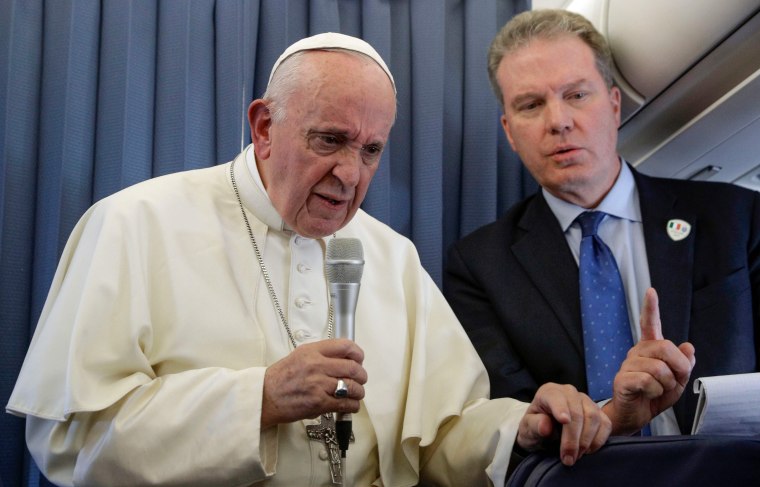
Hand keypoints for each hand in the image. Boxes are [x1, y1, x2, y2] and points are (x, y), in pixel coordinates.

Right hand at [261, 339, 366, 427]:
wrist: (265, 397)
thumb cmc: (280, 378)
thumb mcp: (300, 356)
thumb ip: (321, 355)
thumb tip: (343, 358)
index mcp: (312, 351)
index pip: (345, 346)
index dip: (358, 353)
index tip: (359, 359)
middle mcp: (317, 365)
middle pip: (353, 367)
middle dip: (361, 375)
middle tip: (360, 379)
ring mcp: (319, 384)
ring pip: (353, 387)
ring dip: (359, 392)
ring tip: (356, 393)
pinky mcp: (319, 403)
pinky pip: (346, 403)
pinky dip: (353, 406)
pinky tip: (351, 405)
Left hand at [517, 383, 610, 465]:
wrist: (546, 433)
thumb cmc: (535, 428)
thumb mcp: (527, 429)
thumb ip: (534, 425)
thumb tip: (545, 426)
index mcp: (549, 392)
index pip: (556, 398)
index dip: (561, 409)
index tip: (564, 421)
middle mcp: (569, 392)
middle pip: (577, 412)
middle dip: (573, 438)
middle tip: (568, 458)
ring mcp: (586, 401)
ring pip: (594, 417)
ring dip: (586, 441)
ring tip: (575, 456)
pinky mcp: (599, 413)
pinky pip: (606, 425)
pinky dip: (598, 440)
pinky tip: (587, 451)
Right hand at [603, 288, 695, 434]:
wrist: (635, 416)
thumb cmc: (653, 397)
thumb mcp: (677, 381)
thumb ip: (684, 364)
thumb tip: (689, 346)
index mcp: (649, 349)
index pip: (650, 324)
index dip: (651, 308)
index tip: (651, 292)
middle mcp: (637, 352)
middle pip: (665, 347)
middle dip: (678, 367)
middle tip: (674, 381)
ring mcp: (628, 364)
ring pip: (659, 368)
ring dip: (666, 384)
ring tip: (658, 390)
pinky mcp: (622, 379)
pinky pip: (648, 381)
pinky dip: (655, 392)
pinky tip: (648, 394)